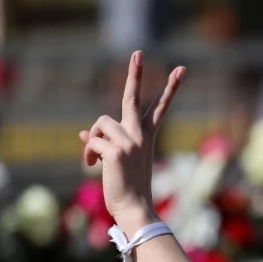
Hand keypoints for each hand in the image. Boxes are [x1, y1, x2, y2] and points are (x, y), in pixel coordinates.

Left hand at [79, 51, 184, 233]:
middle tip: (137, 52)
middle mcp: (140, 135)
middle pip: (132, 98)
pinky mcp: (116, 151)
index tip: (180, 70)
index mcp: (146, 137)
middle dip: (135, 74)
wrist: (134, 209)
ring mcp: (130, 142)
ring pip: (99, 124)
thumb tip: (82, 135)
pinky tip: (93, 166)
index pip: (159, 108)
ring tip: (95, 160)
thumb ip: (104, 144)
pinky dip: (88, 154)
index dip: (170, 88)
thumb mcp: (117, 162)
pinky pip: (91, 141)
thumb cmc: (127, 188)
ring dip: (93, 139)